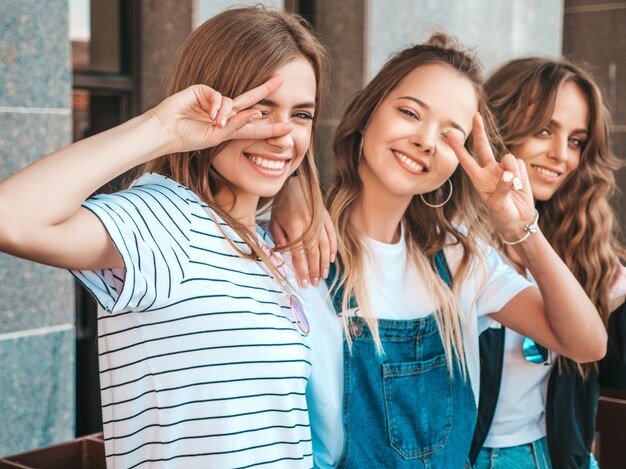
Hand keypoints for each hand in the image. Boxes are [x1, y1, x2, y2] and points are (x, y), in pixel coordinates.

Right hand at [150, 75, 292, 153]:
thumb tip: (258, 112)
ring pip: (232, 103)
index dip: (272, 127)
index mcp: (229, 128)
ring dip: (226, 114)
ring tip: (216, 123)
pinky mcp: (203, 91)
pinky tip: (211, 115)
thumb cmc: (188, 138)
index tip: (290, 127)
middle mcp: (224, 113)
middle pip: (250, 100)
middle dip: (265, 90)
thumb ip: (238, 126)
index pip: (254, 127)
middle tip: (282, 80)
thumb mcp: (217, 137)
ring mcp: (214, 102)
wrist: (167, 131)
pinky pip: (219, 96)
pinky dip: (217, 106)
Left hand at [270, 176, 336, 286]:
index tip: (304, 282)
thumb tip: (284, 255)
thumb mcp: (274, 220)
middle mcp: (310, 224)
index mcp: (295, 225)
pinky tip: (331, 259)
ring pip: (325, 246)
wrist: (295, 183)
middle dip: (315, 270)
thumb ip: (278, 237)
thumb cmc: (282, 204)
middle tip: (315, 282)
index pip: (300, 253)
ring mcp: (320, 221)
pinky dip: (333, 248)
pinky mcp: (326, 217)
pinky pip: (332, 236)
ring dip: (325, 263)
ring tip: (324, 275)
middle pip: (314, 253)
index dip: (302, 270)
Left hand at [445, 113, 535, 238]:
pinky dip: (521, 175)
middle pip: (483, 147)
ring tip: (514, 188)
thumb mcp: (498, 205)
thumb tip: (509, 173)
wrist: (518, 220)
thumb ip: (502, 188)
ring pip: (509, 158)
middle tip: (476, 115)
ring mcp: (503, 169)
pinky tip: (520, 185)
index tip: (450, 134)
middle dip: (480, 131)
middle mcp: (489, 171)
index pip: (466, 160)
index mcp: (478, 179)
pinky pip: (520, 164)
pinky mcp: (517, 169)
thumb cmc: (502, 215)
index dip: (458, 147)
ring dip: (513, 171)